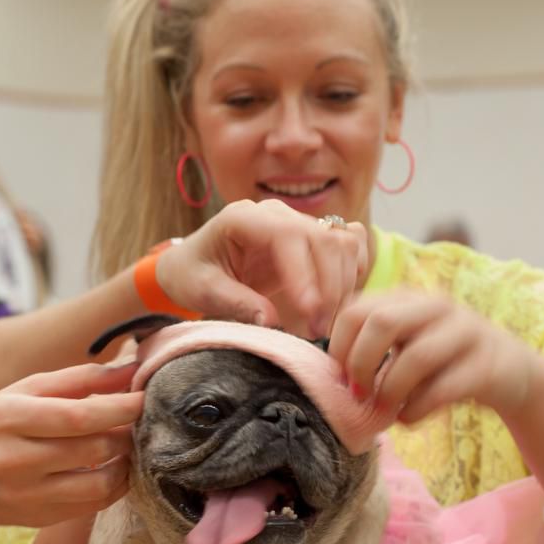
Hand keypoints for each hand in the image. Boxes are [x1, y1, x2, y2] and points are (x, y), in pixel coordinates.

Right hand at [0, 361, 142, 528]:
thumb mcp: (23, 392)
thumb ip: (78, 378)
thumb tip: (131, 369)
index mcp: (8, 419)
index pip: (78, 417)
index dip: (120, 408)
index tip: (144, 397)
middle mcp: (15, 461)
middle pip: (93, 449)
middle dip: (125, 433)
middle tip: (136, 421)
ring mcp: (28, 496)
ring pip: (100, 484)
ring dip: (126, 463)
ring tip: (126, 445)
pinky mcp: (41, 518)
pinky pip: (94, 505)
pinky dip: (114, 485)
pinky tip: (113, 468)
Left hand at [157, 200, 367, 337]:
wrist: (193, 265)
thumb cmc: (192, 275)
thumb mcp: (203, 291)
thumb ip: (235, 302)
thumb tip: (271, 321)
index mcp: (244, 218)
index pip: (288, 236)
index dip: (305, 274)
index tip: (309, 312)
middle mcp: (276, 214)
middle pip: (323, 239)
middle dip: (328, 287)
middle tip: (317, 330)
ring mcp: (298, 222)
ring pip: (342, 242)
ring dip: (342, 285)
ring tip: (324, 323)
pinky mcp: (311, 238)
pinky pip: (349, 245)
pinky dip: (351, 273)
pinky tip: (337, 302)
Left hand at [328, 291, 538, 424]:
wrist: (511, 373)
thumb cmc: (443, 363)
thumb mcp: (405, 345)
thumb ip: (371, 348)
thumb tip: (328, 376)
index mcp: (408, 298)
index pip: (356, 308)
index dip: (338, 345)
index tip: (339, 376)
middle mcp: (436, 306)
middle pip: (382, 322)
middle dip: (360, 364)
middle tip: (358, 394)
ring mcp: (466, 332)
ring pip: (415, 357)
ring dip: (390, 392)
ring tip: (385, 410)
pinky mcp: (487, 366)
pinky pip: (442, 390)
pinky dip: (416, 411)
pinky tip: (409, 418)